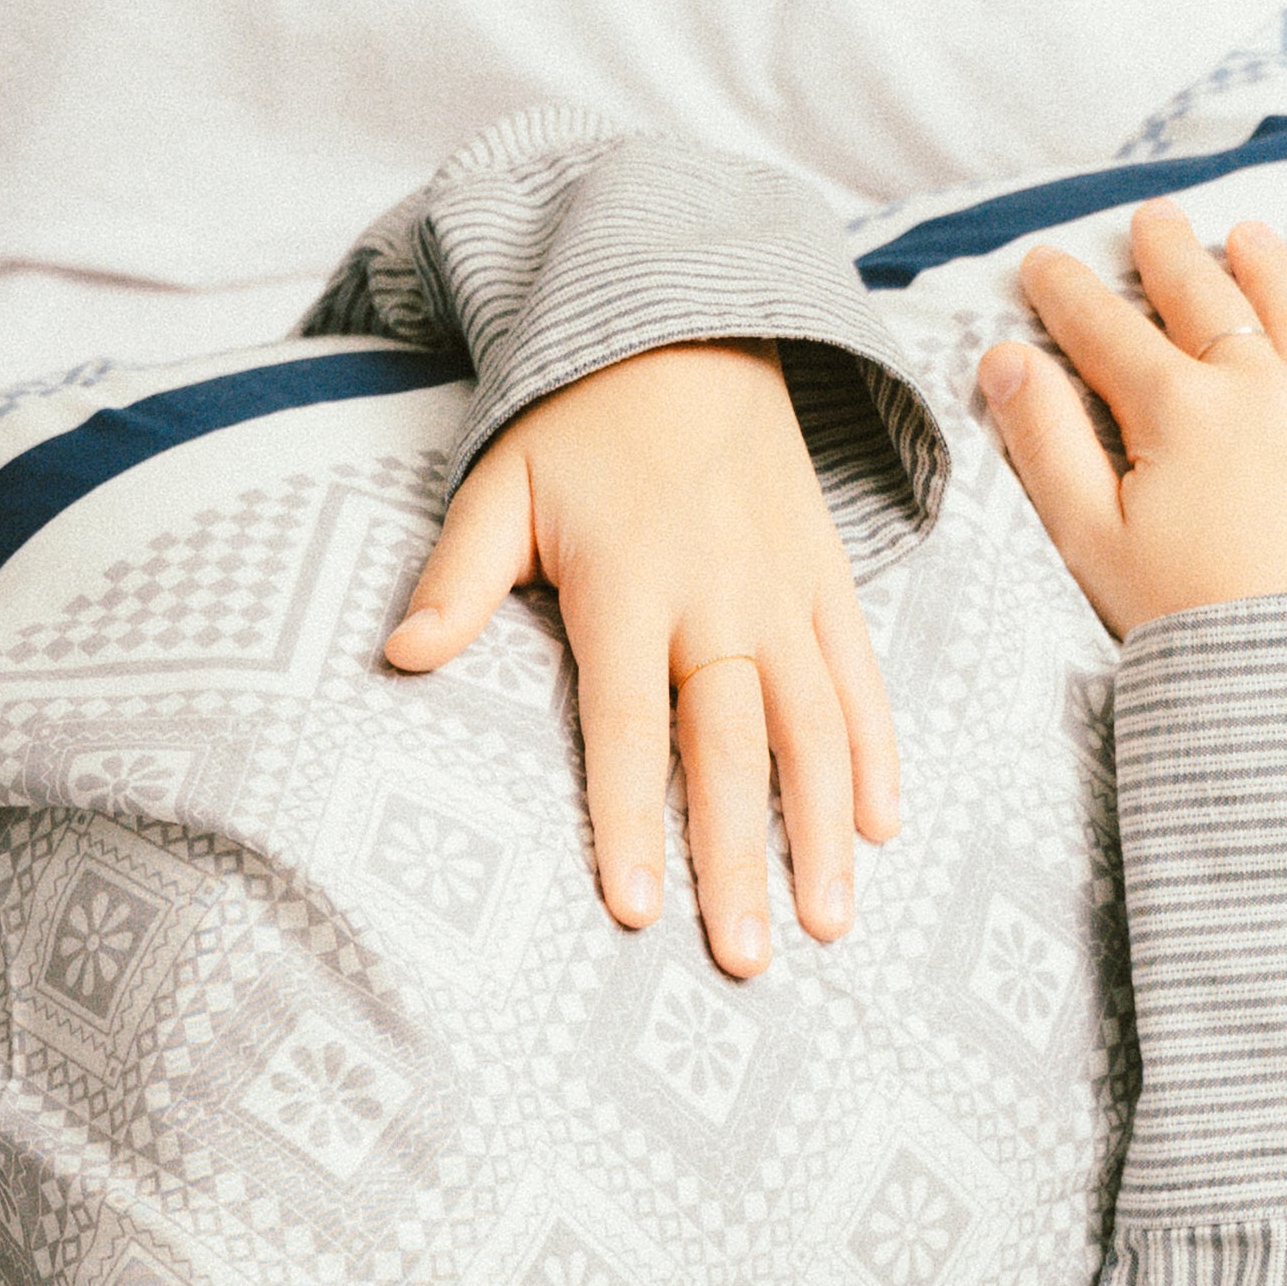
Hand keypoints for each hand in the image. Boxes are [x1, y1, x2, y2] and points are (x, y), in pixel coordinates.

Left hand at [385, 338, 897, 978]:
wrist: (691, 327)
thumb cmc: (577, 424)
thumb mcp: (499, 483)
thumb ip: (455, 578)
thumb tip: (401, 657)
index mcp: (629, 583)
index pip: (627, 725)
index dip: (629, 819)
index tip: (634, 908)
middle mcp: (719, 595)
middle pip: (733, 747)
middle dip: (742, 857)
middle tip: (745, 958)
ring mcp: (786, 589)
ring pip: (815, 726)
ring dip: (826, 831)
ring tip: (829, 923)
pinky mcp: (829, 578)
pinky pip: (861, 677)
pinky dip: (878, 752)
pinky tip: (885, 829)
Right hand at [984, 205, 1286, 636]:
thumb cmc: (1187, 617)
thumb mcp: (1090, 536)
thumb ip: (1045, 440)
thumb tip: (1004, 362)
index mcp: (1179, 409)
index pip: (1108, 332)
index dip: (1068, 293)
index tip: (1043, 261)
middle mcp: (1261, 389)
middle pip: (1209, 301)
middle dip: (1172, 255)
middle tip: (1152, 219)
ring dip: (1268, 268)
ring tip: (1248, 236)